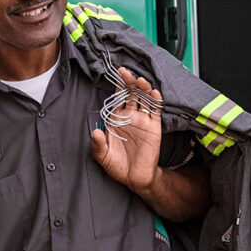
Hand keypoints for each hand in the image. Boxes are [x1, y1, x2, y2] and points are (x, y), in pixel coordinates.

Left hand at [91, 67, 162, 193]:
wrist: (135, 178)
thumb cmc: (117, 166)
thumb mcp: (103, 156)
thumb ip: (98, 145)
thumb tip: (95, 132)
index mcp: (116, 119)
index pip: (117, 98)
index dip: (118, 86)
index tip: (116, 74)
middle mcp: (130, 116)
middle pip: (131, 94)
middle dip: (129, 82)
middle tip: (126, 73)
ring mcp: (143, 120)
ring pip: (144, 99)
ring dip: (143, 88)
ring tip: (140, 80)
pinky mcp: (154, 127)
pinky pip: (156, 111)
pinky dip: (156, 101)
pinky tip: (154, 93)